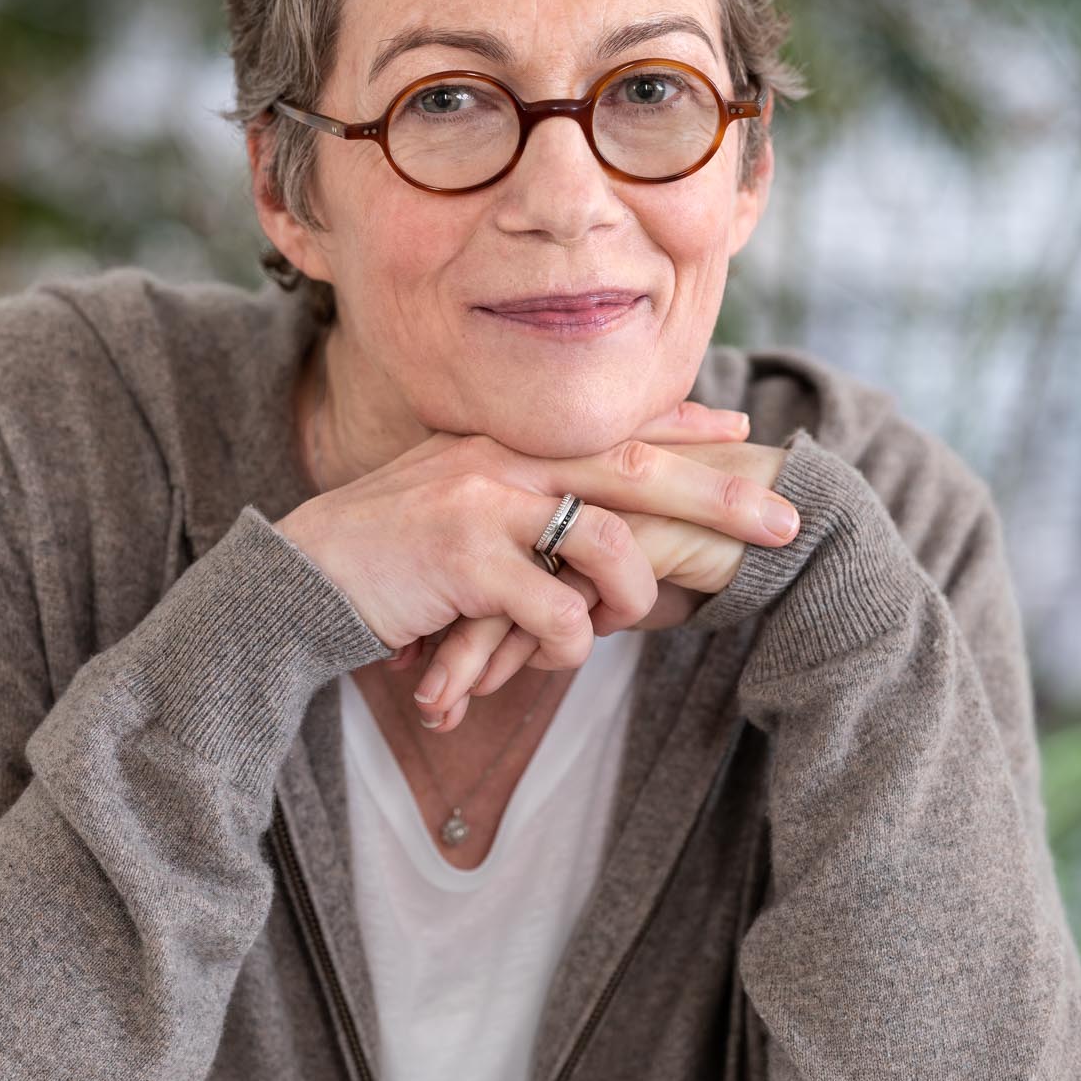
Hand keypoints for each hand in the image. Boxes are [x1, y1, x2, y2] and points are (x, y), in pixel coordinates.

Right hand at [273, 401, 797, 699]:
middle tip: (784, 519)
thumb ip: (514, 500)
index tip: (742, 431)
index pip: (607, 424)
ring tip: (615, 625)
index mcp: (501, 441)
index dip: (680, 426)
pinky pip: (558, 611)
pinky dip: (569, 646)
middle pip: (634, 466)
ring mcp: (481, 502)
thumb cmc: (384, 559)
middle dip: (719, 494)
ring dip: (631, 596)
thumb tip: (581, 520)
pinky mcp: (464, 559)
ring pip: (607, 543)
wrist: (295, 581)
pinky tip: (547, 657)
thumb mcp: (450, 507)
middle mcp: (499, 457)